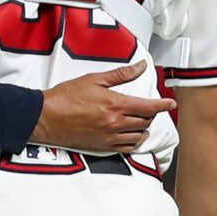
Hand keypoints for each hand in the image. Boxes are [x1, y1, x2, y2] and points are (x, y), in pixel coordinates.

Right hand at [31, 62, 176, 152]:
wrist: (46, 117)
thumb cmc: (66, 97)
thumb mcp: (94, 79)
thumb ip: (121, 74)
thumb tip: (140, 67)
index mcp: (115, 105)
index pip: (149, 107)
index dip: (163, 105)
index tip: (170, 104)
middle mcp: (116, 123)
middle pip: (145, 121)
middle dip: (151, 114)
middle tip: (148, 107)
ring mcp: (110, 137)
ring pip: (138, 136)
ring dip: (143, 128)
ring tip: (141, 121)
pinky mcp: (102, 147)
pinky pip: (127, 148)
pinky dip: (133, 142)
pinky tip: (131, 136)